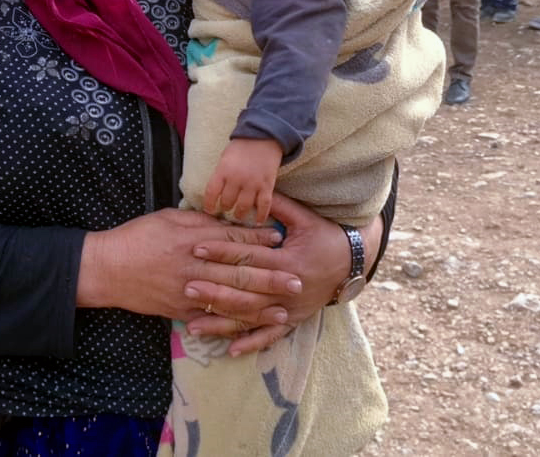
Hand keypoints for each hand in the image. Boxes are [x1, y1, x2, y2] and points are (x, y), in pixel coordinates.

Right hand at [78, 209, 293, 324]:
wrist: (107, 268)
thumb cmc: (137, 237)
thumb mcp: (168, 218)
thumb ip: (199, 221)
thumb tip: (226, 220)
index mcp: (193, 240)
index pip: (233, 240)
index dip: (259, 241)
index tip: (282, 240)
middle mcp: (195, 266)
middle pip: (240, 273)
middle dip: (272, 278)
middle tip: (298, 280)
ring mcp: (188, 292)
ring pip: (231, 300)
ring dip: (260, 306)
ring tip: (283, 310)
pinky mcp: (180, 310)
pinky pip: (211, 319)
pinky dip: (233, 324)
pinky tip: (252, 327)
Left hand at [181, 195, 358, 355]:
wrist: (352, 262)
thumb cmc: (325, 236)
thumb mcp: (304, 217)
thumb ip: (278, 206)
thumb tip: (252, 191)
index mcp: (288, 261)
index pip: (249, 257)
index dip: (222, 252)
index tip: (197, 249)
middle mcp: (288, 289)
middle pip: (245, 290)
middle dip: (214, 290)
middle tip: (186, 286)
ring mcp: (290, 308)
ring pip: (251, 317)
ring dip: (222, 322)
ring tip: (193, 325)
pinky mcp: (293, 320)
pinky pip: (270, 336)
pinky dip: (251, 343)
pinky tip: (229, 350)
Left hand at [204, 138, 280, 225]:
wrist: (265, 136)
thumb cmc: (242, 146)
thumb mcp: (225, 157)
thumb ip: (221, 174)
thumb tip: (216, 192)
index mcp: (223, 170)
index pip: (211, 192)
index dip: (208, 204)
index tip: (209, 210)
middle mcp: (236, 179)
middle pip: (227, 202)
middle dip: (225, 207)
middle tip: (226, 210)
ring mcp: (252, 184)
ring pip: (243, 207)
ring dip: (239, 214)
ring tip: (238, 216)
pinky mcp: (267, 186)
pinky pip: (263, 205)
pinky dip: (261, 215)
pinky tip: (257, 221)